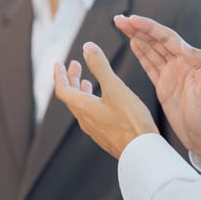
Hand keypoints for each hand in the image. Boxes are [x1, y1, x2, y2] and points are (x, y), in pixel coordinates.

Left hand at [54, 42, 158, 157]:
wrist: (142, 152)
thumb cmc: (130, 120)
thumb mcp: (115, 88)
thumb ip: (100, 67)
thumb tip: (87, 47)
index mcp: (83, 107)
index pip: (62, 90)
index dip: (59, 75)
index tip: (58, 64)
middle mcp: (85, 120)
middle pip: (70, 97)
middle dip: (71, 79)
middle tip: (75, 65)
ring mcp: (94, 129)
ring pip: (81, 107)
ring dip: (81, 91)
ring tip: (86, 82)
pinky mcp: (105, 135)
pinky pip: (91, 115)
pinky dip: (91, 102)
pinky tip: (103, 102)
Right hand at [114, 14, 200, 158]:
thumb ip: (200, 64)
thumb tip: (183, 46)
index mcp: (190, 61)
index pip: (167, 38)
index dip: (149, 28)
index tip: (133, 20)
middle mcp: (180, 64)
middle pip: (156, 40)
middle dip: (138, 28)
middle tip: (119, 20)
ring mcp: (171, 74)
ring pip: (151, 50)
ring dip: (136, 37)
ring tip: (121, 26)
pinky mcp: (164, 85)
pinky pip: (150, 65)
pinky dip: (141, 53)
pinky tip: (133, 43)